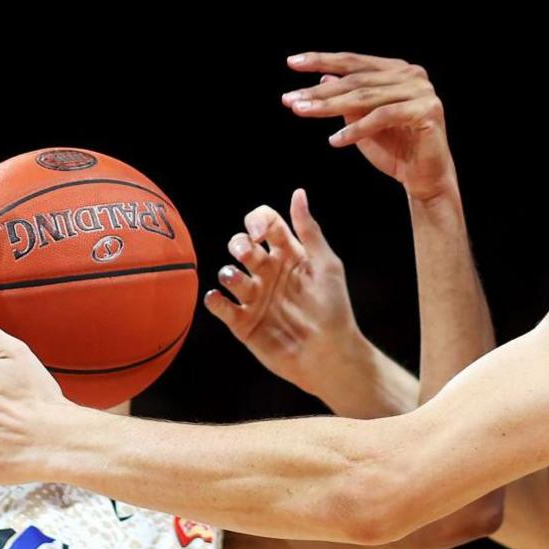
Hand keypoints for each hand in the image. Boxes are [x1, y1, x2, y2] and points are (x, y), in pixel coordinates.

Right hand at [203, 189, 369, 399]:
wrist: (330, 355)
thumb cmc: (334, 309)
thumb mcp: (326, 265)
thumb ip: (309, 231)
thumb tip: (297, 193)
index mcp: (288, 255)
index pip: (264, 224)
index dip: (256, 221)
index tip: (258, 232)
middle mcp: (267, 273)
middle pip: (240, 245)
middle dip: (239, 246)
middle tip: (247, 255)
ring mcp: (253, 298)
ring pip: (227, 274)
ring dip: (228, 273)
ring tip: (237, 280)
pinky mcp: (242, 322)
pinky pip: (219, 305)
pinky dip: (214, 300)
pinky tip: (219, 298)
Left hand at [283, 52, 455, 199]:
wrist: (423, 177)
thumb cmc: (392, 149)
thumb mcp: (360, 122)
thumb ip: (346, 100)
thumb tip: (323, 78)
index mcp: (395, 70)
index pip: (352, 62)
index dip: (321, 60)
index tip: (291, 63)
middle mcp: (410, 74)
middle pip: (354, 80)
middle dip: (318, 91)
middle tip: (289, 99)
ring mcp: (421, 90)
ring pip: (365, 97)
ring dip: (329, 106)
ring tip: (302, 112)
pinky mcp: (426, 110)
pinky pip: (382, 117)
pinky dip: (356, 130)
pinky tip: (334, 141)